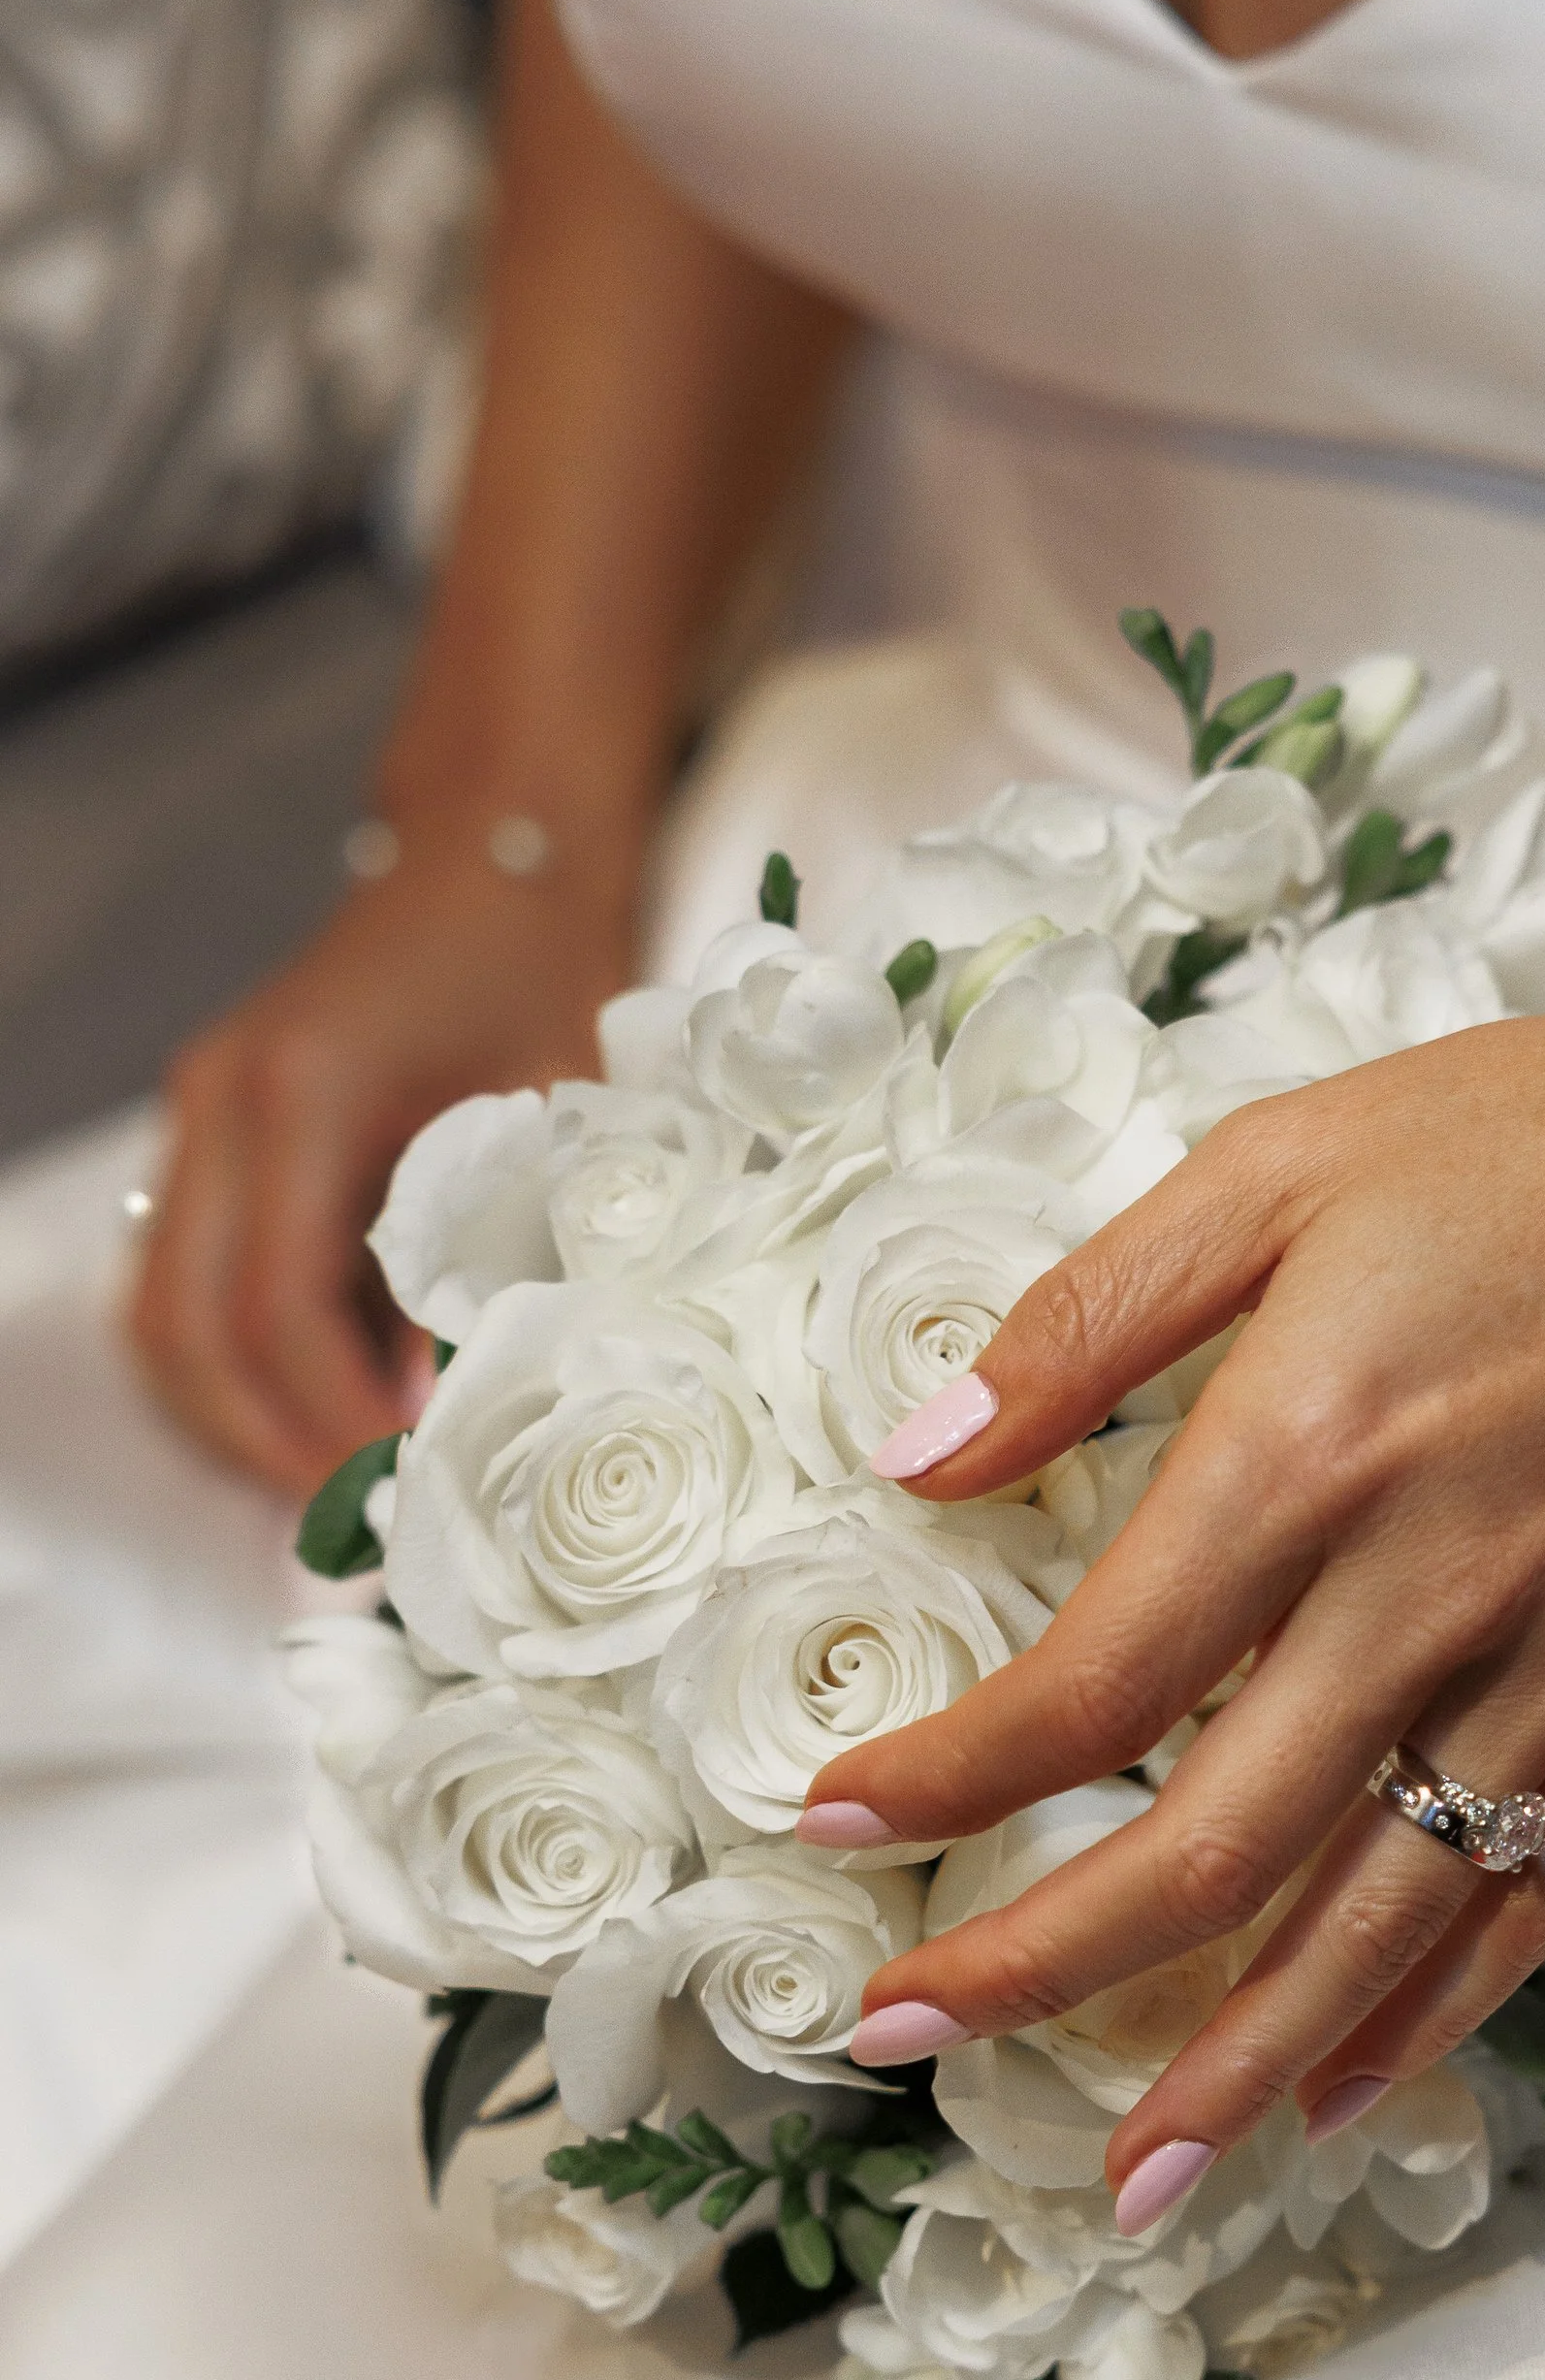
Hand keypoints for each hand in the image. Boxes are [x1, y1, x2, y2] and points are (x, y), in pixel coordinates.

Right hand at [128, 835, 637, 1494]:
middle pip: (181, 1325)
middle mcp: (218, 1104)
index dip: (328, 1416)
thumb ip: (499, 1251)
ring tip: (329, 1492)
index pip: (275, 1303)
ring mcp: (199, 1121)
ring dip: (230, 1417)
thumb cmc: (542, 971)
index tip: (396, 1488)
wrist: (490, 855)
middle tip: (348, 1524)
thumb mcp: (549, 1116)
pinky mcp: (212, 1142)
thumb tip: (451, 1413)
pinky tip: (317, 1419)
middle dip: (258, 1442)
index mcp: (299, 1090)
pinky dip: (234, 1366)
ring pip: (161, 1315)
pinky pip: (184, 1283)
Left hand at [804, 948, 1544, 2222]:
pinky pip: (1522, 1909)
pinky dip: (1424, 2020)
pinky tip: (1336, 2094)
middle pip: (1204, 1855)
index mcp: (1308, 1453)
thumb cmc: (1535, 1144)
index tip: (828, 1823)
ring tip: (1120, 2182)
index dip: (946, 1779)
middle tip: (897, 2036)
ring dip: (1227, 2068)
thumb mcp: (1279, 1164)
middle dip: (1032, 1970)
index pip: (1089, 1685)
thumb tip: (915, 1458)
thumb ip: (1089, 1320)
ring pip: (1367, 1931)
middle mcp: (1426, 1598)